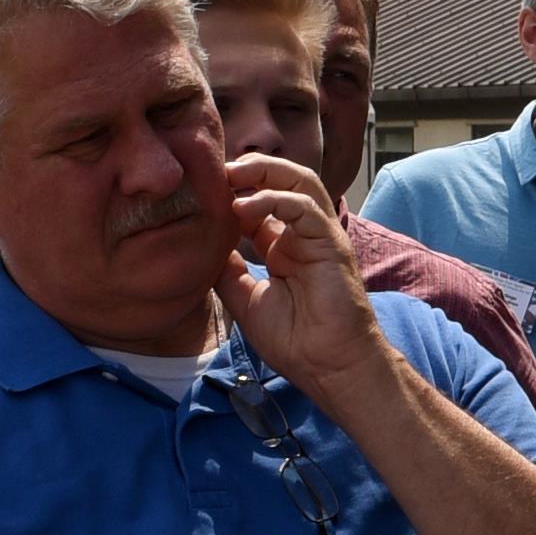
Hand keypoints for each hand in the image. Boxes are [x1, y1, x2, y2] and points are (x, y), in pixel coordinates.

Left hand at [213, 156, 386, 400]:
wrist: (327, 366)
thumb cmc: (294, 340)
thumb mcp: (245, 299)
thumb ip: (227, 270)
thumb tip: (203, 245)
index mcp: (283, 247)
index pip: (262, 202)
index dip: (235, 190)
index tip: (204, 188)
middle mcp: (302, 235)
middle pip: (283, 181)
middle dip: (251, 168)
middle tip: (218, 169)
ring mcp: (319, 236)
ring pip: (300, 183)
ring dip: (266, 172)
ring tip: (232, 174)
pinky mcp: (332, 243)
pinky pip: (305, 207)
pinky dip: (275, 200)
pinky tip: (244, 207)